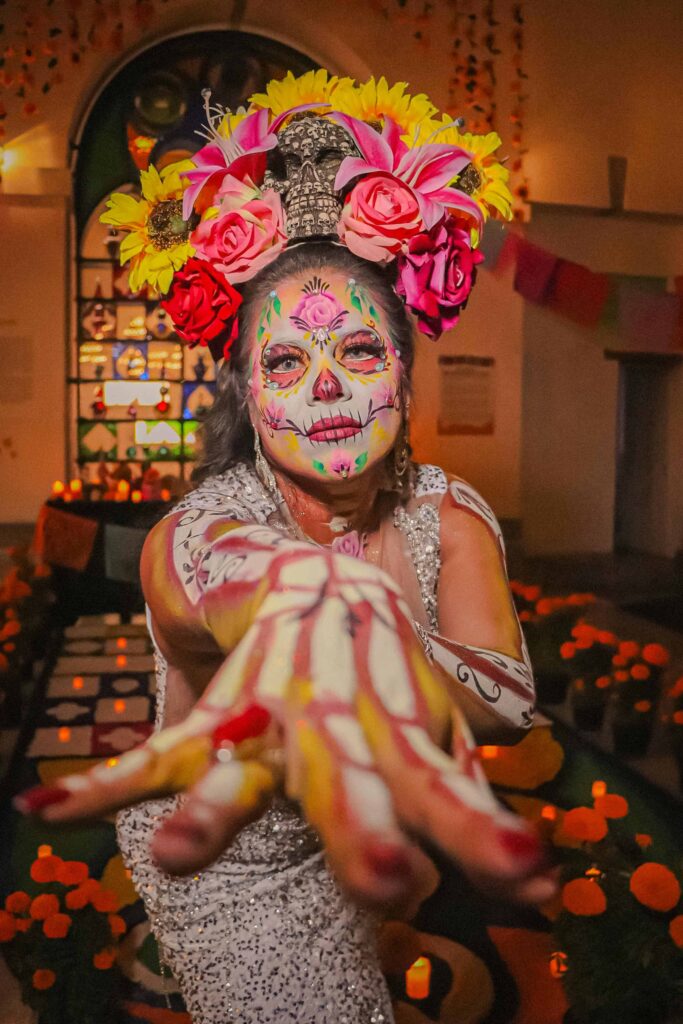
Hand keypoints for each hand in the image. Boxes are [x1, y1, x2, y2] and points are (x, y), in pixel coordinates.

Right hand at [16, 537, 554, 908]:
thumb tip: (545, 897)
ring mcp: (273, 715)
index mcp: (397, 730)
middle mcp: (336, 724)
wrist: (318, 579)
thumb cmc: (386, 670)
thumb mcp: (437, 723)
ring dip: (213, 813)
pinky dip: (107, 783)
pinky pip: (160, 751)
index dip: (486, 833)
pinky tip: (52, 812)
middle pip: (348, 783)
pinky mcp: (222, 710)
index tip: (532, 879)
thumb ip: (474, 803)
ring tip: (177, 855)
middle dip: (363, 834)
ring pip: (241, 768)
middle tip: (390, 883)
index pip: (445, 787)